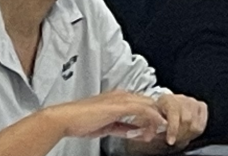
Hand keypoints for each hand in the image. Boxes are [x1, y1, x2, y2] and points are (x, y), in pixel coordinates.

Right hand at [39, 91, 167, 140]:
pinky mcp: (120, 105)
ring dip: (156, 119)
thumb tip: (133, 132)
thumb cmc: (80, 122)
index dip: (151, 115)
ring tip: (158, 132)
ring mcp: (122, 99)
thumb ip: (121, 128)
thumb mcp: (106, 126)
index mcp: (119, 98)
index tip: (155, 126)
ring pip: (149, 105)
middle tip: (161, 130)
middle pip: (149, 102)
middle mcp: (123, 95)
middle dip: (157, 116)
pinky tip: (157, 125)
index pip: (142, 103)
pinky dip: (152, 117)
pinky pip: (143, 109)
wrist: (65, 118)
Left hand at [154, 93, 206, 147]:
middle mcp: (183, 99)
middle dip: (180, 134)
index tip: (170, 141)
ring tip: (180, 139)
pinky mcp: (201, 106)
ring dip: (188, 135)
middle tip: (175, 141)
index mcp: (168, 100)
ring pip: (195, 124)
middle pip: (187, 120)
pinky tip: (188, 134)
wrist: (166, 104)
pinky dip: (195, 132)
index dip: (173, 129)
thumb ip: (150, 128)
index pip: (174, 115)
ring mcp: (194, 102)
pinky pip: (202, 124)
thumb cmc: (158, 111)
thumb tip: (149, 138)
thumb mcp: (151, 118)